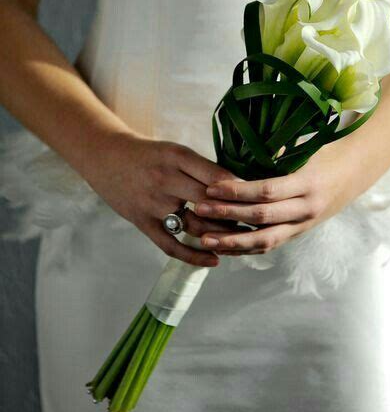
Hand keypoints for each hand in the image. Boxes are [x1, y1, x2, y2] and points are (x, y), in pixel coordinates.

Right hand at [82, 132, 243, 266]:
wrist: (106, 156)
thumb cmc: (149, 154)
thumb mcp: (176, 151)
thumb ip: (204, 168)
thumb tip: (240, 186)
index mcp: (178, 157)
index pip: (219, 177)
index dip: (242, 191)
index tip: (261, 199)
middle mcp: (166, 179)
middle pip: (211, 204)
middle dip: (237, 215)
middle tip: (258, 223)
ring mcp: (153, 203)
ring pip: (196, 226)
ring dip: (221, 236)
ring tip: (242, 240)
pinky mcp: (143, 222)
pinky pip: (171, 245)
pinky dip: (194, 255)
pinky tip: (214, 260)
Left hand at [192, 137, 363, 254]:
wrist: (353, 173)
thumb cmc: (323, 154)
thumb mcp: (303, 150)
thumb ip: (274, 154)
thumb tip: (238, 150)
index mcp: (307, 183)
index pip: (267, 191)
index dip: (237, 191)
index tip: (211, 187)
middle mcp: (306, 208)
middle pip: (261, 217)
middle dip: (227, 215)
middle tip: (198, 209)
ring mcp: (302, 225)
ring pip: (264, 241)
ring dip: (232, 242)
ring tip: (204, 239)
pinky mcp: (297, 234)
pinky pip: (268, 245)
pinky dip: (244, 248)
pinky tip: (223, 247)